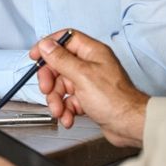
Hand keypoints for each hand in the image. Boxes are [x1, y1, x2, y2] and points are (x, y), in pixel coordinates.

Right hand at [30, 30, 147, 147]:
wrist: (129, 125)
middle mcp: (90, 64)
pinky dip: (66, 109)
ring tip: (59, 111)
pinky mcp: (89, 98)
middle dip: (50, 80)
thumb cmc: (115, 99)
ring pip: (63, 85)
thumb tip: (46, 45)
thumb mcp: (82, 76)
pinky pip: (69, 100)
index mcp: (92, 52)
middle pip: (60, 65)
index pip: (65, 39)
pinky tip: (69, 117)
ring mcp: (89, 82)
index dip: (49, 46)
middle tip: (46, 90)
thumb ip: (61, 59)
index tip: (35, 56)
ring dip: (57, 99)